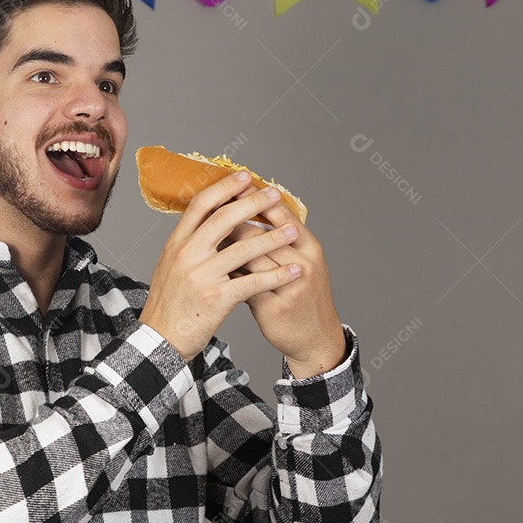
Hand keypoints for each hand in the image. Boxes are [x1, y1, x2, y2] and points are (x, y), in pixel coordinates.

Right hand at [139, 171, 303, 361]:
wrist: (160, 339)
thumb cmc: (168, 305)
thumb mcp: (170, 267)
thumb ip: (189, 244)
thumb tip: (209, 221)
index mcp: (176, 243)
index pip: (201, 205)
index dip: (224, 188)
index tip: (244, 177)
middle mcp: (187, 254)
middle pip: (225, 218)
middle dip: (253, 203)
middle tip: (275, 194)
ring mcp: (201, 275)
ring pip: (244, 248)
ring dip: (273, 238)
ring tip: (293, 231)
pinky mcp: (216, 298)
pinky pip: (253, 281)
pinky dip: (277, 275)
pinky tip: (293, 271)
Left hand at [221, 186, 345, 377]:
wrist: (315, 337)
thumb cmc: (302, 294)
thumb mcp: (300, 261)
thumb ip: (278, 239)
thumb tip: (246, 211)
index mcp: (310, 246)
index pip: (281, 213)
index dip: (255, 198)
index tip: (233, 185)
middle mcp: (305, 263)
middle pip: (263, 233)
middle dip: (234, 219)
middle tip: (211, 207)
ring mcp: (291, 286)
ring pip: (252, 257)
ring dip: (227, 246)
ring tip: (207, 236)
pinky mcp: (275, 307)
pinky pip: (246, 284)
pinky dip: (229, 274)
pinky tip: (214, 268)